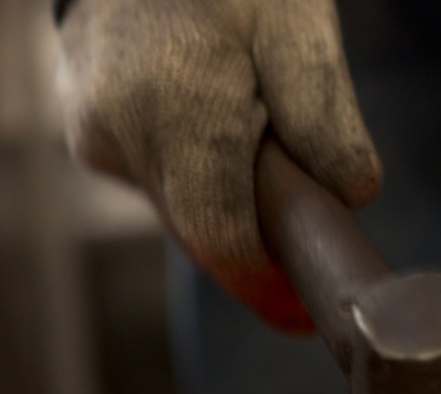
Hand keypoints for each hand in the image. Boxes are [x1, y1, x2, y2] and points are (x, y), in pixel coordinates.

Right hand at [56, 0, 380, 332]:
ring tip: (268, 154)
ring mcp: (93, 133)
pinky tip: (224, 134)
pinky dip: (199, 177)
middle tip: (310, 247)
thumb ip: (325, 117)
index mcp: (172, 107)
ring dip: (229, 206)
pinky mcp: (88, 132)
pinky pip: (157, 181)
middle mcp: (117, 131)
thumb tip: (352, 198)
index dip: (263, 288)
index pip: (218, 237)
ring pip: (178, 209)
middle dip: (256, 248)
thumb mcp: (297, 28)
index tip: (303, 318)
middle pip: (199, 232)